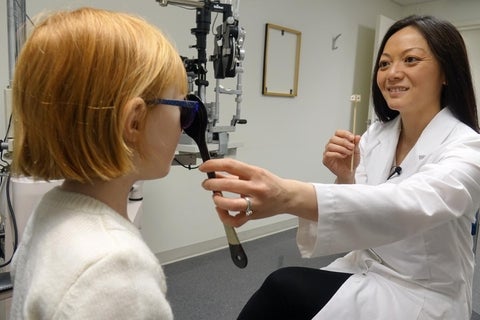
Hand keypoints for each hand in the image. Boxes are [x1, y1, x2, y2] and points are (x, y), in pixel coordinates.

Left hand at [199, 158, 317, 226]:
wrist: (287, 197)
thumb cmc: (270, 184)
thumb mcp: (254, 173)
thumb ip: (235, 174)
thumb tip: (215, 174)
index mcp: (255, 173)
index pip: (231, 165)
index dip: (214, 165)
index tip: (204, 167)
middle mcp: (256, 188)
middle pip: (228, 185)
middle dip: (212, 184)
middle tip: (206, 184)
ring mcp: (255, 203)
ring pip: (231, 205)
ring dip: (218, 201)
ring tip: (215, 197)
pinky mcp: (253, 215)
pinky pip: (235, 220)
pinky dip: (225, 217)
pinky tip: (222, 210)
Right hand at [322, 130, 360, 182]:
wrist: (349, 172)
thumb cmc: (351, 162)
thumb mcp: (356, 152)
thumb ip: (356, 144)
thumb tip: (357, 136)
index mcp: (338, 141)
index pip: (338, 133)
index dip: (345, 134)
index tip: (352, 138)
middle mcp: (331, 145)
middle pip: (333, 138)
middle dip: (344, 142)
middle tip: (351, 147)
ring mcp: (327, 152)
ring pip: (330, 145)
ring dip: (341, 148)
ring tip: (348, 153)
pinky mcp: (325, 159)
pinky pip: (328, 154)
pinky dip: (337, 154)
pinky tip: (343, 156)